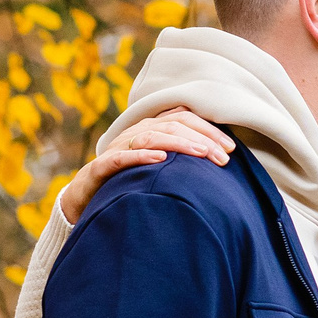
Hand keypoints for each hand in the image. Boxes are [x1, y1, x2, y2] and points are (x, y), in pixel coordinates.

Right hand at [56, 109, 233, 224]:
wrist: (85, 197)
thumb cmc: (130, 181)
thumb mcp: (159, 167)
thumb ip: (182, 159)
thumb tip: (218, 161)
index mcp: (151, 130)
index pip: (183, 119)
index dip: (209, 131)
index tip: (231, 149)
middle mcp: (135, 133)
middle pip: (172, 125)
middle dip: (201, 139)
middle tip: (223, 157)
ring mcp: (118, 148)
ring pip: (152, 137)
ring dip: (179, 144)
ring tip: (202, 154)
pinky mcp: (101, 167)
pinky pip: (122, 158)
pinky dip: (142, 156)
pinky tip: (161, 159)